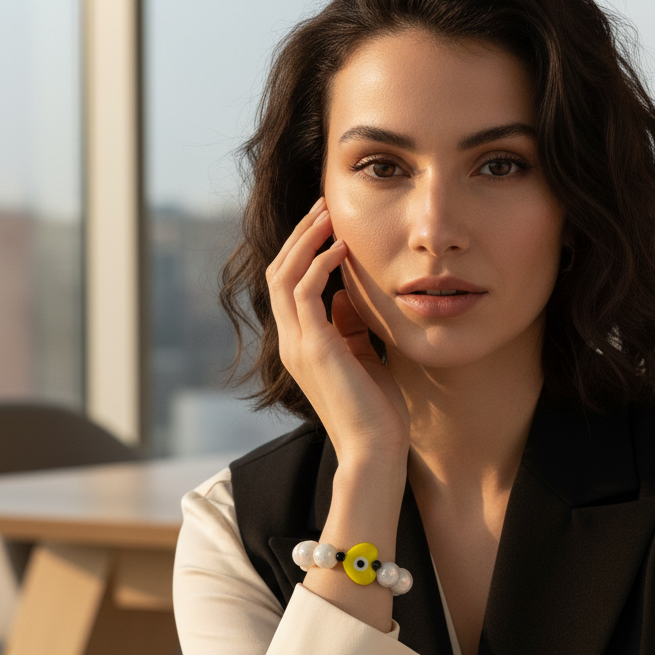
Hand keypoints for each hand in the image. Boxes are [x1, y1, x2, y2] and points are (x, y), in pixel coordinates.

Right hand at [266, 198, 408, 464]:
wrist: (374, 448)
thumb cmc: (375, 408)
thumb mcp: (361, 356)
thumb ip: (347, 326)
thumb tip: (344, 295)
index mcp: (300, 343)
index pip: (288, 285)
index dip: (302, 250)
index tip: (328, 224)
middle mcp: (291, 341)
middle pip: (279, 271)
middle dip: (300, 235)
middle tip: (324, 206)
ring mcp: (298, 344)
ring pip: (285, 275)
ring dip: (307, 240)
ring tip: (330, 215)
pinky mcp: (314, 348)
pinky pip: (305, 292)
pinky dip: (321, 265)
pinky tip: (343, 249)